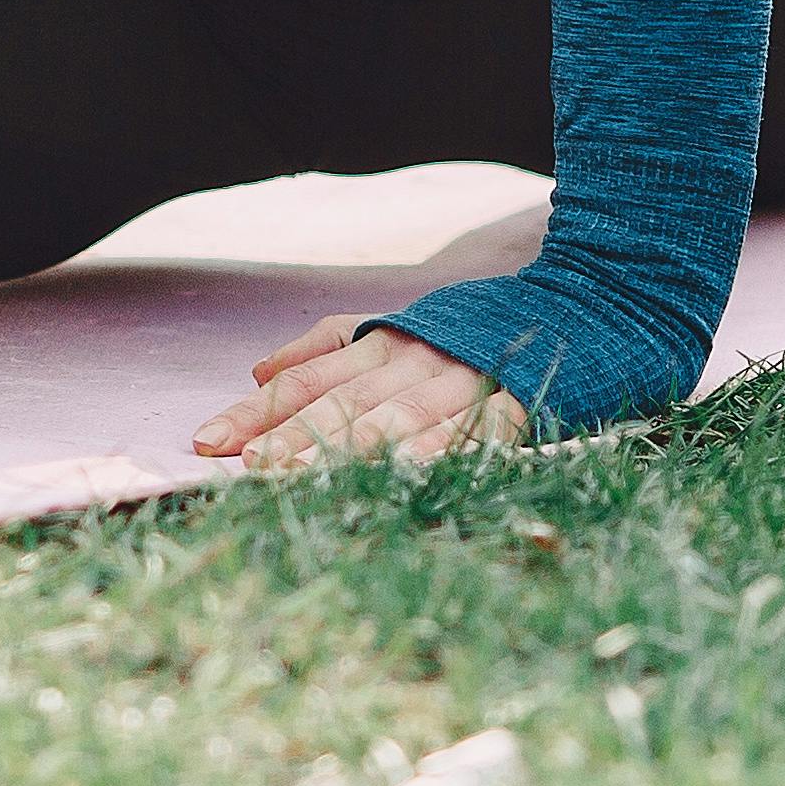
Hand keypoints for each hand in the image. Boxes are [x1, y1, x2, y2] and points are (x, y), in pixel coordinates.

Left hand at [194, 314, 529, 469]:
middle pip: (340, 402)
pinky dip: (431, 452)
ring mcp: (460, 382)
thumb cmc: (468, 329)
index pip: (305, 380)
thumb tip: (257, 369)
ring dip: (344, 449)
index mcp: (383, 342)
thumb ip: (326, 345)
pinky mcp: (510, 406)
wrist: (577, 308)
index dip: (256, 411)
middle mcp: (413, 360)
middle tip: (246, 465)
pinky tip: (399, 474)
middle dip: (289, 435)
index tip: (207, 441)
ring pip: (392, 419)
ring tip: (299, 477)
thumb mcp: (392, 326)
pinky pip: (466, 432)